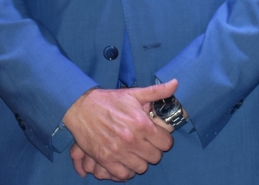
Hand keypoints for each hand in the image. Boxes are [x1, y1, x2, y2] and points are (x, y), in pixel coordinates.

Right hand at [63, 79, 177, 179]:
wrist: (82, 108)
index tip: (158, 138)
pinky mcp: (105, 160)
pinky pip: (123, 174)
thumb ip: (157, 92)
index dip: (164, 140)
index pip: (166, 143)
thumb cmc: (110, 100)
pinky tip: (125, 161)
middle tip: (147, 145)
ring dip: (141, 161)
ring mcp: (118, 152)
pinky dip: (126, 171)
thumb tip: (176, 83)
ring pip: (141, 168)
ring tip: (137, 153)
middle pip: (155, 158)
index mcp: (142, 124)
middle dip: (154, 151)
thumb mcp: (134, 93)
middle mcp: (132, 140)